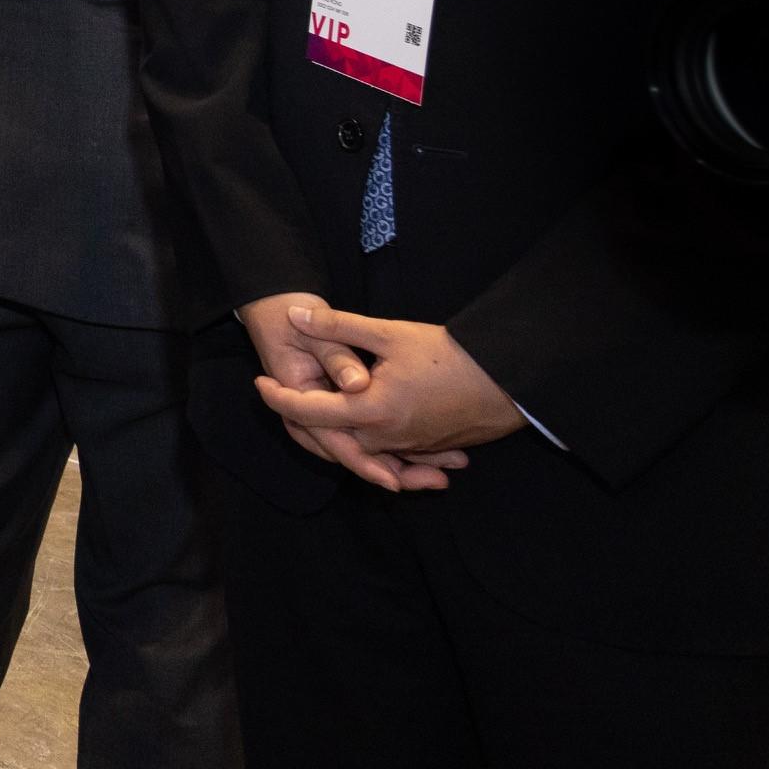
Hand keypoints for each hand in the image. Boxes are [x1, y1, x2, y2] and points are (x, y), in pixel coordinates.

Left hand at [253, 304, 524, 491]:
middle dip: (298, 420)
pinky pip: (383, 452)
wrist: (509, 384)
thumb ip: (338, 326)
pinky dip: (364, 441)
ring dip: (330, 434)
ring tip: (307, 413)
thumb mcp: (390, 333)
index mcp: (369, 412)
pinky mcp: (422, 449)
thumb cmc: (451, 356)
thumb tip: (295, 315)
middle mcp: (384, 439)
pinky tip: (354, 421)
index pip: (307, 412)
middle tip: (278, 394)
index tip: (259, 382)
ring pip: (355, 447)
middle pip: (326, 436)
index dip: (278, 398)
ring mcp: (405, 448)